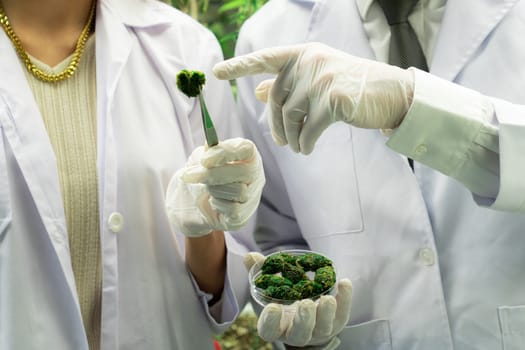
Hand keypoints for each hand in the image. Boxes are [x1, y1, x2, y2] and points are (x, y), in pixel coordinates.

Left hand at [165, 138, 264, 236]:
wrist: (191, 202)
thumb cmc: (201, 174)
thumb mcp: (199, 159)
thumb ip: (206, 152)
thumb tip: (210, 145)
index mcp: (246, 155)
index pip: (247, 149)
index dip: (227, 153)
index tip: (205, 160)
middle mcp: (255, 174)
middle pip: (245, 171)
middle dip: (214, 174)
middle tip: (189, 175)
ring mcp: (252, 196)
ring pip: (239, 191)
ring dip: (214, 189)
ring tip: (205, 189)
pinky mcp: (243, 215)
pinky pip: (234, 210)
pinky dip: (217, 204)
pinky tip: (213, 202)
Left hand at [213, 42, 413, 154]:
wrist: (391, 94)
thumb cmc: (351, 86)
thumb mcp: (318, 78)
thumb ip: (287, 83)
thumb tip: (257, 90)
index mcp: (303, 53)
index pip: (265, 58)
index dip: (239, 66)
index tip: (216, 72)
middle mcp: (310, 62)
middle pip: (276, 98)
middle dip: (275, 124)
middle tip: (282, 142)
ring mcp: (323, 79)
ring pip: (291, 116)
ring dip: (292, 138)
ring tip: (298, 147)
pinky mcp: (334, 101)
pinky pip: (308, 129)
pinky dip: (304, 143)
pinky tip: (307, 149)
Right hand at [244, 252, 352, 348]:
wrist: (309, 315)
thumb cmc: (285, 300)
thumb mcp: (272, 288)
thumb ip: (262, 272)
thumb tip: (250, 256)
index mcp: (276, 326)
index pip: (269, 330)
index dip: (270, 321)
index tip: (272, 307)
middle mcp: (296, 332)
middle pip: (299, 333)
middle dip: (304, 319)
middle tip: (306, 303)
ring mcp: (318, 330)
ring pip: (322, 327)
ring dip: (325, 313)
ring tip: (327, 298)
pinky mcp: (336, 322)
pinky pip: (342, 313)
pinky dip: (345, 299)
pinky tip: (344, 283)